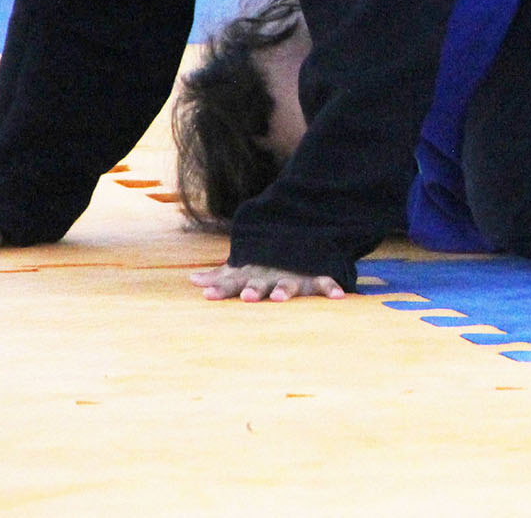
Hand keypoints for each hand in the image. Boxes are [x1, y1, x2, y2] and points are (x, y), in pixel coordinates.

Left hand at [189, 263, 345, 301]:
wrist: (303, 233)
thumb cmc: (268, 260)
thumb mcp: (244, 267)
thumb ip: (221, 277)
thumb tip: (191, 280)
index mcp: (253, 274)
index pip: (233, 282)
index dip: (220, 289)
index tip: (207, 296)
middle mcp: (271, 274)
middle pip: (260, 282)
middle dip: (253, 289)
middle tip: (246, 297)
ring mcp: (294, 275)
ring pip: (289, 283)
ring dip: (285, 290)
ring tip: (279, 297)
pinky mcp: (316, 276)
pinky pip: (325, 282)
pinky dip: (332, 288)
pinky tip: (339, 296)